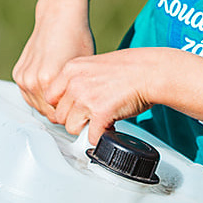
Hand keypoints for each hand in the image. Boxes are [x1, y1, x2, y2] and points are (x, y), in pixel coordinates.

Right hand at [13, 6, 92, 119]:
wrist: (59, 17)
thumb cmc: (77, 39)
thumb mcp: (84, 70)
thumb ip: (78, 94)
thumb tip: (81, 113)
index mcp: (49, 80)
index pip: (61, 116)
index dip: (72, 115)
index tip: (79, 111)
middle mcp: (32, 80)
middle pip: (48, 113)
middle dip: (60, 111)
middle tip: (73, 103)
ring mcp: (23, 77)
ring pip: (37, 106)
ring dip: (48, 105)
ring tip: (63, 94)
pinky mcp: (18, 74)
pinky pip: (29, 95)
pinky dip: (39, 94)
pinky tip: (52, 85)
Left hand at [38, 48, 170, 142]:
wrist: (152, 71)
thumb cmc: (130, 68)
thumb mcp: (94, 65)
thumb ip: (78, 81)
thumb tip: (70, 102)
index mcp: (71, 69)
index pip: (50, 98)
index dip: (64, 107)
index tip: (74, 110)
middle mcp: (75, 83)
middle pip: (60, 116)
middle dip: (75, 120)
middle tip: (91, 116)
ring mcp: (86, 98)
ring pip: (72, 128)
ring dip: (87, 129)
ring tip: (101, 120)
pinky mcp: (100, 113)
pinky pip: (91, 136)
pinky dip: (100, 136)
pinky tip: (110, 126)